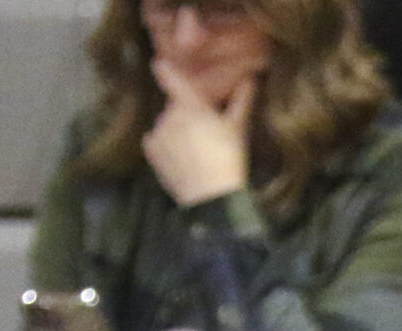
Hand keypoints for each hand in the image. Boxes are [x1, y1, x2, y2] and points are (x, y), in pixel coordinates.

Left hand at [143, 62, 252, 205]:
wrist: (212, 197)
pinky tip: (181, 157)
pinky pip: (156, 140)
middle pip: (174, 107)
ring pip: (166, 124)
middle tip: (204, 130)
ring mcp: (158, 133)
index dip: (164, 69)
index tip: (160, 64)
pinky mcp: (151, 152)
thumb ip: (242, 101)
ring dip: (176, 130)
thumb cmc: (229, 159)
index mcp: (190, 106)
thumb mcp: (239, 129)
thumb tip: (250, 78)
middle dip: (185, 113)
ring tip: (195, 149)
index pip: (170, 77)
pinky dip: (165, 145)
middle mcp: (169, 115)